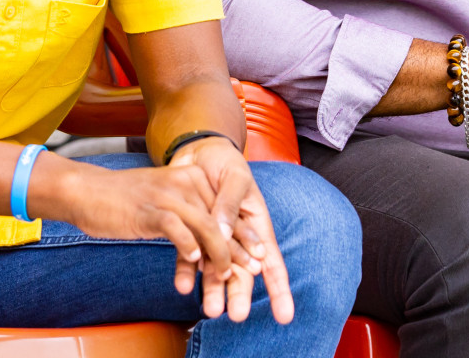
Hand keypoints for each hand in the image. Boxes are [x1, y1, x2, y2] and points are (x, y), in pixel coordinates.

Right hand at [44, 142, 290, 323]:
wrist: (88, 191)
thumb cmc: (126, 201)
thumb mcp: (164, 199)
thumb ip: (188, 214)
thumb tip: (208, 243)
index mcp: (191, 178)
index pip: (225, 208)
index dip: (244, 233)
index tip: (260, 255)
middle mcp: (185, 182)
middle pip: (220, 218)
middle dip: (239, 246)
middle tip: (254, 268)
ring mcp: (168, 195)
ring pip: (204, 226)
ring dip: (219, 253)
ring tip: (226, 274)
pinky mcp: (150, 209)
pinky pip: (176, 228)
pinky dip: (187, 246)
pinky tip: (194, 261)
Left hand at [171, 136, 293, 323]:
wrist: (196, 152)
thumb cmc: (226, 163)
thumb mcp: (236, 179)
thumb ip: (229, 206)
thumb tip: (223, 234)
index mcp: (256, 224)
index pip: (271, 261)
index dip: (279, 288)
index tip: (285, 315)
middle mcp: (236, 237)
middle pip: (243, 272)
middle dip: (241, 294)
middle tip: (238, 316)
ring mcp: (213, 238)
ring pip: (216, 270)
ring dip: (213, 290)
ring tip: (209, 310)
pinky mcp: (191, 234)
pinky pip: (188, 257)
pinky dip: (186, 272)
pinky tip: (182, 285)